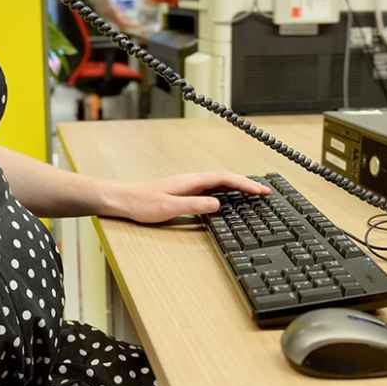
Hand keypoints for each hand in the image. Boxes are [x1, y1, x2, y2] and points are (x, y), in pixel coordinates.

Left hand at [107, 173, 270, 224]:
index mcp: (191, 181)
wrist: (121, 199)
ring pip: (219, 183)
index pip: (225, 179)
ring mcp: (187, 185)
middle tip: (265, 193)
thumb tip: (218, 204)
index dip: (245, 184)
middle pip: (225, 178)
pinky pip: (210, 188)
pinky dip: (225, 191)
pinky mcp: (183, 192)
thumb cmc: (141, 203)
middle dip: (247, 184)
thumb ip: (194, 205)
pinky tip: (227, 200)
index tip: (261, 191)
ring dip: (237, 187)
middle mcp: (191, 180)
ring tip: (253, 194)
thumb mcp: (169, 207)